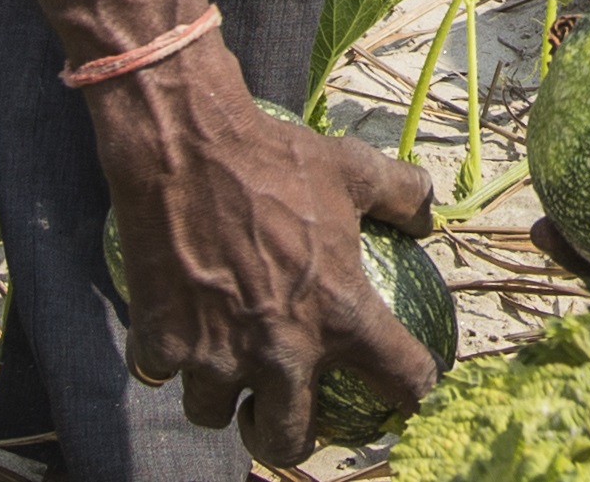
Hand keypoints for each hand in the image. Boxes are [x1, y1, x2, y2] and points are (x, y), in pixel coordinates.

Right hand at [93, 58, 439, 459]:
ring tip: (223, 370)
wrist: (186, 148)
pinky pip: (163, 374)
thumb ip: (401, 195)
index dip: (411, 393)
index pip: (402, 381)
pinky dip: (167, 359)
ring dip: (221, 397)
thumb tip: (427, 215)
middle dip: (288, 436)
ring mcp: (217, 355)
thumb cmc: (275, 158)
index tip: (402, 397)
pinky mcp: (161, 344)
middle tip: (282, 411)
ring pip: (215, 414)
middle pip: (290, 440)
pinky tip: (174, 330)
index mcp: (340, 315)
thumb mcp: (352, 169)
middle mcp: (281, 351)